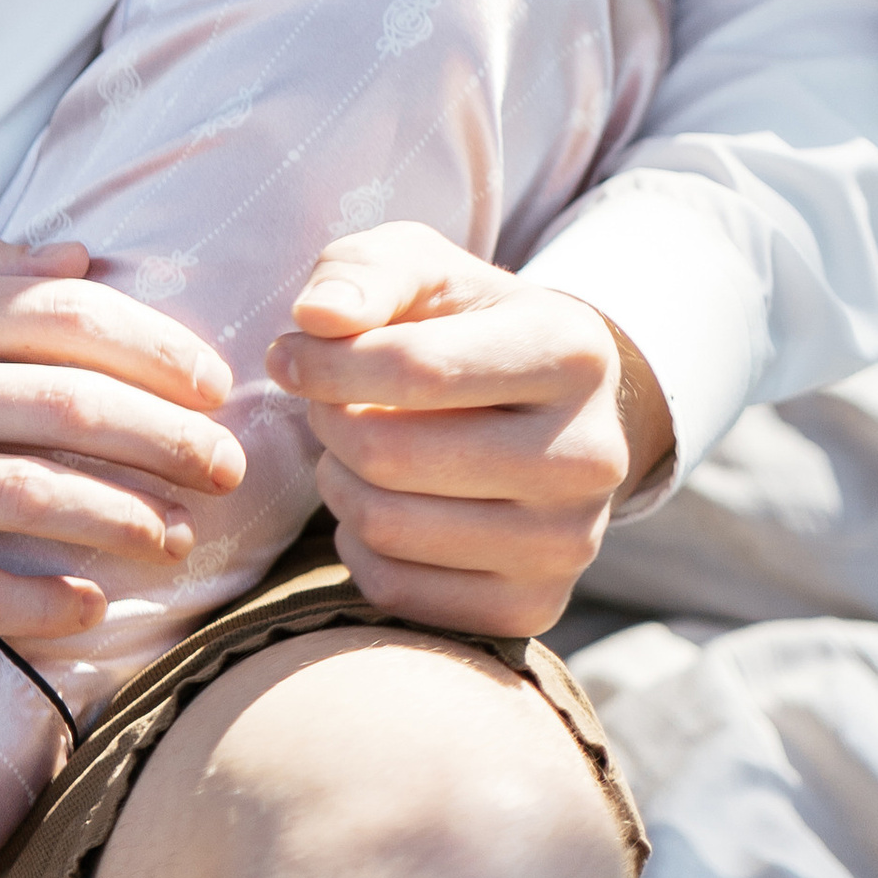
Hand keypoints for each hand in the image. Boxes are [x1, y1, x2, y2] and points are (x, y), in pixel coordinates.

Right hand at [0, 240, 247, 644]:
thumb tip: (82, 253)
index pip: (67, 315)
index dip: (159, 349)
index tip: (214, 383)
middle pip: (73, 404)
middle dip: (172, 438)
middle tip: (229, 470)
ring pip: (34, 494)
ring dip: (128, 522)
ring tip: (181, 543)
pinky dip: (40, 601)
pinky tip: (90, 612)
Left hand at [265, 221, 671, 636]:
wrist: (548, 411)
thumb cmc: (466, 324)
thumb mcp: (423, 268)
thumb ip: (364, 271)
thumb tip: (316, 316)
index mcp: (572, 352)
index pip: (415, 368)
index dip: (325, 363)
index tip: (288, 355)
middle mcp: (589, 455)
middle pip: (391, 456)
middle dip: (330, 423)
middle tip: (327, 404)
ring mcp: (569, 544)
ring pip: (386, 528)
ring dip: (337, 483)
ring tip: (353, 448)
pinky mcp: (533, 609)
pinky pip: (395, 591)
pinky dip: (359, 547)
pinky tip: (383, 502)